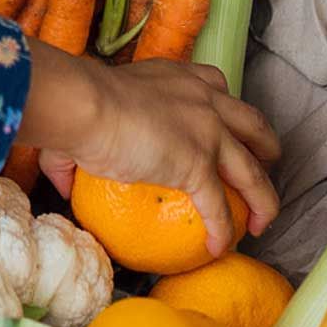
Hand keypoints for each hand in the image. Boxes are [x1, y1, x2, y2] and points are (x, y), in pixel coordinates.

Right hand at [17, 43, 280, 257]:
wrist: (88, 106)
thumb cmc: (83, 106)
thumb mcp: (88, 118)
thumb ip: (76, 151)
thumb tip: (60, 181)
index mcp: (181, 79)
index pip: (217, 86)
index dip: (226, 107)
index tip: (224, 121)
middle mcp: (205, 100)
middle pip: (252, 124)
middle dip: (265, 143)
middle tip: (266, 162)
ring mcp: (208, 132)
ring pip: (252, 169)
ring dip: (263, 195)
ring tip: (264, 218)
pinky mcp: (200, 165)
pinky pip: (219, 205)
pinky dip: (223, 229)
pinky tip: (222, 247)